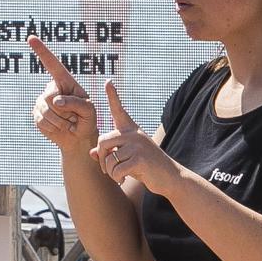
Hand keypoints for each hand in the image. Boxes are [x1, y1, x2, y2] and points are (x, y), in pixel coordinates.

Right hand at [28, 35, 96, 152]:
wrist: (78, 138)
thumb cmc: (87, 121)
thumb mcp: (89, 111)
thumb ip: (76, 103)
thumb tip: (56, 100)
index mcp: (65, 82)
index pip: (53, 64)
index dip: (41, 51)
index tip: (31, 38)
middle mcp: (51, 89)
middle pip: (50, 96)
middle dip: (64, 111)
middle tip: (74, 118)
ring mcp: (41, 101)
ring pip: (46, 111)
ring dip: (60, 122)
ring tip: (68, 124)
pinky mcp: (36, 114)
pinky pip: (41, 121)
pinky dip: (53, 128)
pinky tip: (60, 128)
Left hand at [90, 80, 174, 196]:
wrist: (170, 178)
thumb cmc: (146, 167)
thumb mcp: (127, 158)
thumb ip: (110, 153)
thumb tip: (92, 153)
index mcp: (131, 130)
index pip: (119, 110)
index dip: (112, 96)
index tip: (108, 81)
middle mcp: (134, 134)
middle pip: (102, 141)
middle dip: (101, 158)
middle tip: (107, 170)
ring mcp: (137, 145)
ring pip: (108, 158)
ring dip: (110, 172)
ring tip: (119, 176)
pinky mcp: (139, 159)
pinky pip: (115, 169)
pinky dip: (116, 178)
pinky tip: (124, 179)